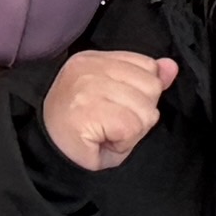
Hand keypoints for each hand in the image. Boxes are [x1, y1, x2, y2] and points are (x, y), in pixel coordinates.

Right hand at [42, 49, 177, 170]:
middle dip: (139, 114)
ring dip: (132, 131)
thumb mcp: (119, 101)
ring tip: (105, 133)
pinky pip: (132, 128)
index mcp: (95, 59)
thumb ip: (146, 80)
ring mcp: (87, 88)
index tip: (115, 107)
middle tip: (110, 124)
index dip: (141, 94)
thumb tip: (171, 67)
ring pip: (145, 110)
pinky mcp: (88, 112)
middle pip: (152, 87)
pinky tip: (103, 141)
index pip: (147, 66)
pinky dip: (124, 142)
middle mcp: (90, 67)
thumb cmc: (83, 131)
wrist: (43, 157)